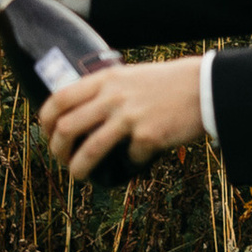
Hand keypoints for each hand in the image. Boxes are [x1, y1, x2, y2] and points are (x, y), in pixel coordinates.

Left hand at [40, 56, 207, 181]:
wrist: (206, 87)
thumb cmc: (169, 83)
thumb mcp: (131, 76)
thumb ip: (107, 90)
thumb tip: (84, 112)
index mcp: (106, 79)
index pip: (59, 98)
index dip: (45, 120)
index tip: (47, 133)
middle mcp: (113, 97)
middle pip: (66, 127)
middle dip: (56, 149)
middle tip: (61, 158)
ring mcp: (130, 117)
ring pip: (89, 150)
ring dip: (77, 168)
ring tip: (77, 176)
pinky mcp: (148, 136)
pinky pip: (130, 158)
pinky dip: (131, 164)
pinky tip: (137, 160)